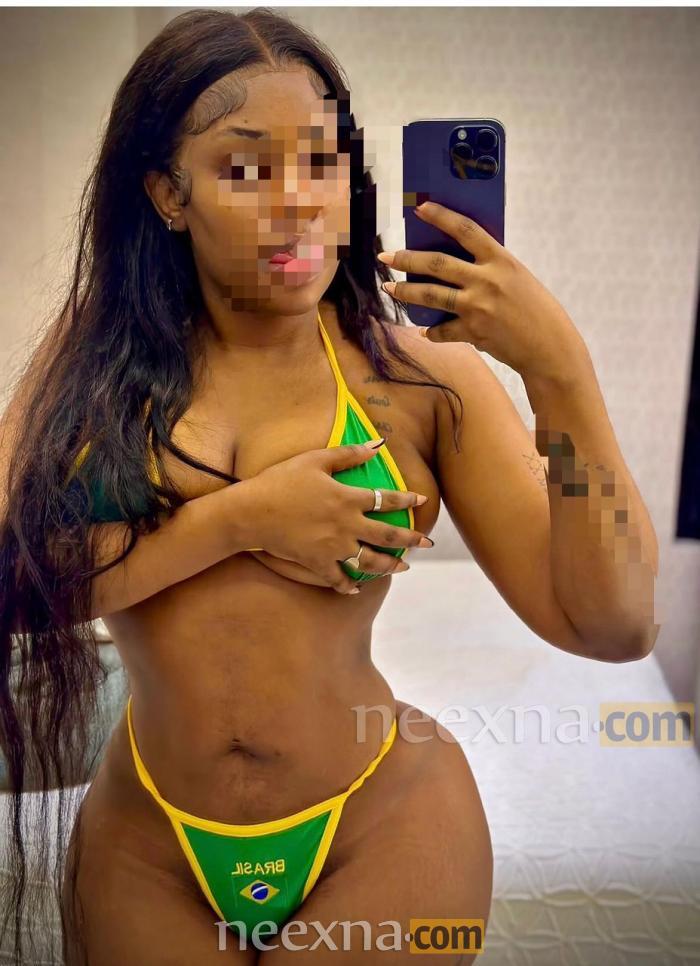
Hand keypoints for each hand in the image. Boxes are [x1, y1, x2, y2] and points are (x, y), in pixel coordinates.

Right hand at [239, 440, 431, 593]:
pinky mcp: (317, 563)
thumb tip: (378, 444)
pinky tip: (357, 588)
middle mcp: (347, 525)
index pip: (387, 500)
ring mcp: (333, 547)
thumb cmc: (281, 481)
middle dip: (411, 540)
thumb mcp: (315, 460)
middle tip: (428, 543)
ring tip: (403, 568)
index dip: (407, 500)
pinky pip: (338, 579)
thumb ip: (348, 453)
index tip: (422, 500)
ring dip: (389, 566)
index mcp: (348, 498)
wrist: (251, 512)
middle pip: (388, 536)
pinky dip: (349, 586)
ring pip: (370, 562)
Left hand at [378, 200, 591, 384]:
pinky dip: (432, 331)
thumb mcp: (518, 278)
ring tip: (390, 288)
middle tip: (386, 257)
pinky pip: (442, 330)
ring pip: (431, 295)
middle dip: (407, 259)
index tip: (420, 208)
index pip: (466, 229)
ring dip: (406, 291)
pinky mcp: (473, 332)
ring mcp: (477, 307)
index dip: (441, 216)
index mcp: (502, 260)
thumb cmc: (538, 311)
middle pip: (437, 264)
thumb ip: (490, 269)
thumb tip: (456, 267)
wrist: (550, 349)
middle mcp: (486, 281)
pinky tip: (424, 331)